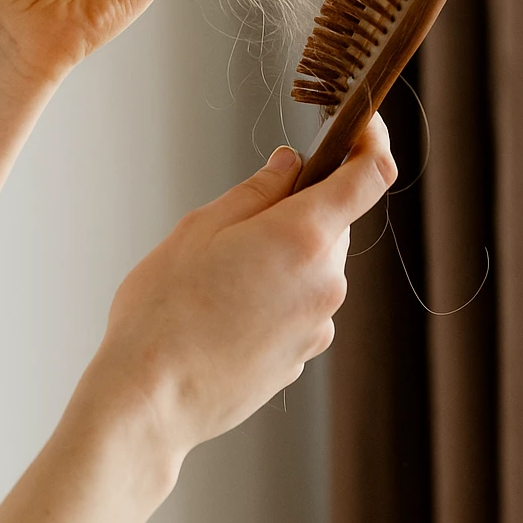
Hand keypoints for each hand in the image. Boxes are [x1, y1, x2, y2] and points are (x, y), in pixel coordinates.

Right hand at [80, 116, 397, 461]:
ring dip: (282, 258)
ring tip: (218, 277)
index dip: (369, 141)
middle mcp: (326, 281)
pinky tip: (225, 313)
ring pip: (314, 268)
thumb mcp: (200, 228)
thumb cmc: (165, 309)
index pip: (369, 174)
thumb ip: (255, 192)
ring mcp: (318, 325)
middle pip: (332, 224)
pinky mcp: (303, 356)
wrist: (152, 396)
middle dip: (297, 211)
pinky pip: (300, 308)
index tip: (358, 125)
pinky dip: (274, 298)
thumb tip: (290, 166)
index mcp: (303, 236)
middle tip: (237, 221)